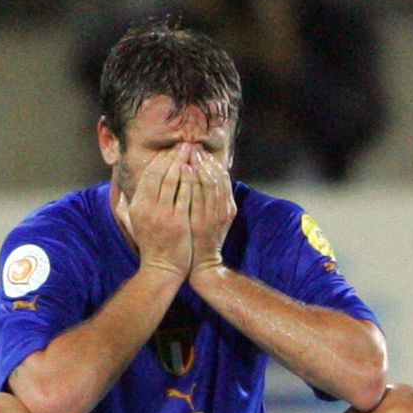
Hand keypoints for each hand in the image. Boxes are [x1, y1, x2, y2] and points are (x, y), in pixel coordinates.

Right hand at [119, 145, 193, 279]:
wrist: (162, 268)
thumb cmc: (151, 244)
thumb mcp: (133, 224)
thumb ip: (125, 208)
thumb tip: (119, 194)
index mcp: (137, 206)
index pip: (149, 176)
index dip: (161, 160)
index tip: (172, 150)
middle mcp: (147, 208)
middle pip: (161, 174)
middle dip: (174, 156)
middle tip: (186, 144)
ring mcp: (162, 214)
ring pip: (173, 181)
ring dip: (183, 162)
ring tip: (193, 151)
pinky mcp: (178, 221)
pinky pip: (185, 195)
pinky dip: (190, 180)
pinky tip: (196, 169)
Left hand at [189, 151, 236, 278]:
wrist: (203, 265)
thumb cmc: (204, 240)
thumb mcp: (214, 219)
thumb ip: (211, 201)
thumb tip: (203, 180)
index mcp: (228, 206)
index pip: (223, 178)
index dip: (212, 162)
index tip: (200, 151)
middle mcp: (224, 208)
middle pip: (217, 177)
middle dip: (205, 160)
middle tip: (193, 147)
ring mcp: (214, 215)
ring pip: (210, 182)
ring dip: (200, 165)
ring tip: (189, 153)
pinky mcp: (202, 221)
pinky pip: (198, 196)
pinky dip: (193, 181)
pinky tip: (185, 170)